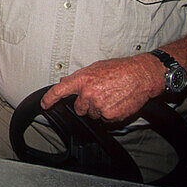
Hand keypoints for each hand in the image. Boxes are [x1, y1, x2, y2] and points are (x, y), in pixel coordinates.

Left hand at [40, 55, 161, 123]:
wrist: (141, 76)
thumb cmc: (120, 69)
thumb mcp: (95, 67)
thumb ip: (79, 77)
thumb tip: (65, 82)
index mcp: (83, 79)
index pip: (59, 90)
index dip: (49, 99)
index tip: (45, 105)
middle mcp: (89, 93)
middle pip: (79, 108)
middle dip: (86, 103)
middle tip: (100, 93)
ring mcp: (99, 105)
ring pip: (92, 114)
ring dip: (99, 108)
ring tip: (111, 96)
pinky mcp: (110, 115)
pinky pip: (105, 119)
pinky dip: (110, 114)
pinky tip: (116, 102)